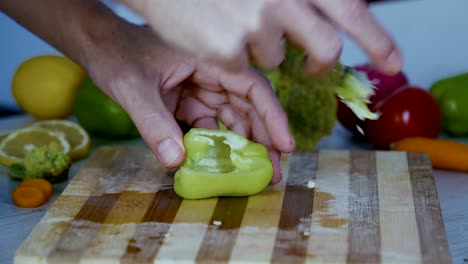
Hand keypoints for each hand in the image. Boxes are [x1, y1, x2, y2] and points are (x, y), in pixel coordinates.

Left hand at [85, 22, 294, 183]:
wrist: (99, 47)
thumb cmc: (117, 55)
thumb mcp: (133, 88)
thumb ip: (153, 123)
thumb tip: (177, 161)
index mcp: (208, 59)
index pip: (252, 87)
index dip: (273, 116)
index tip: (285, 145)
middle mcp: (212, 74)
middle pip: (248, 107)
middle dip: (263, 139)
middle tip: (272, 172)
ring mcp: (201, 89)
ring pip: (232, 118)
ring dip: (244, 145)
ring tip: (255, 173)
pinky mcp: (190, 102)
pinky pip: (210, 126)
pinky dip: (217, 145)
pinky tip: (222, 165)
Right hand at [121, 0, 402, 74]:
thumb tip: (326, 16)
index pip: (350, 11)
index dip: (377, 39)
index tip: (393, 62)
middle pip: (325, 48)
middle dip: (319, 61)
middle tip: (310, 65)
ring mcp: (254, 26)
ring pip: (276, 57)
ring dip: (260, 48)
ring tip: (233, 22)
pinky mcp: (227, 51)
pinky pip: (244, 67)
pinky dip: (233, 56)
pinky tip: (215, 33)